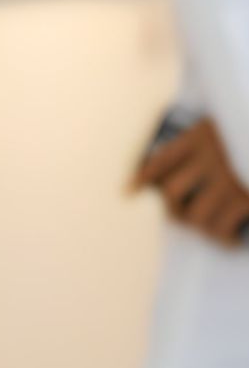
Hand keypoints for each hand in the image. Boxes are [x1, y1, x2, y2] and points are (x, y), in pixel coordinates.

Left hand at [134, 118, 248, 244]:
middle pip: (173, 193)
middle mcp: (209, 154)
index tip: (129, 191)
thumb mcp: (236, 125)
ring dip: (203, 228)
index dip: (144, 177)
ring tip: (216, 231)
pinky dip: (225, 237)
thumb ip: (214, 143)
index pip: (162, 160)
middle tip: (189, 218)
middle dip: (178, 211)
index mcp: (203, 133)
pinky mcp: (244, 195)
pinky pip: (221, 225)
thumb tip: (161, 179)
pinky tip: (233, 242)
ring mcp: (226, 176)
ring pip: (193, 214)